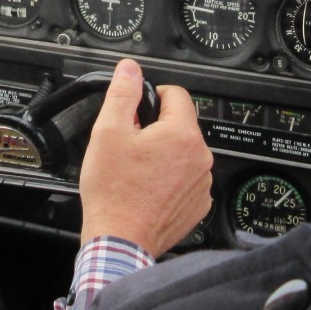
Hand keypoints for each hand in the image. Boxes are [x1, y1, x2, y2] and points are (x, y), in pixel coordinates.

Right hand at [78, 59, 213, 256]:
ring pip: (184, 153)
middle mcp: (201, 158)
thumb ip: (122, 93)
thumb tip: (130, 69)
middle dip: (156, 128)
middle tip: (130, 144)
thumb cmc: (114, 192)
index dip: (153, 96)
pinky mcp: (198, 205)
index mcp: (182, 134)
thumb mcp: (108, 132)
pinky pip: (187, 179)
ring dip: (165, 154)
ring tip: (138, 170)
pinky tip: (147, 188)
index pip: (177, 94)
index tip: (137, 110)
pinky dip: (170, 179)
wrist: (119, 240)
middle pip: (180, 125)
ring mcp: (202, 183)